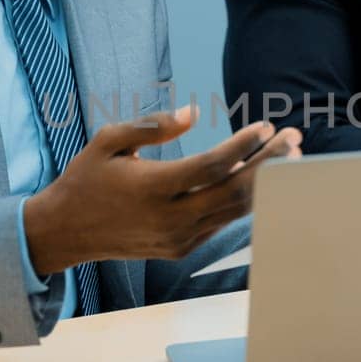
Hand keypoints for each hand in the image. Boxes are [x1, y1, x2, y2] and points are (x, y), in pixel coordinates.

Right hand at [22, 105, 301, 271]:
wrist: (66, 232)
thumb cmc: (87, 177)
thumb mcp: (108, 140)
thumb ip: (152, 125)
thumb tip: (193, 112)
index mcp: (153, 187)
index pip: (214, 166)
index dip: (245, 146)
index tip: (266, 125)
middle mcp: (171, 217)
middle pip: (236, 190)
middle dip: (271, 163)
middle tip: (294, 138)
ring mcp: (179, 238)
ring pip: (235, 211)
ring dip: (266, 183)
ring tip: (289, 157)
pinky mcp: (182, 249)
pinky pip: (222, 222)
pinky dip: (244, 200)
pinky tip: (260, 178)